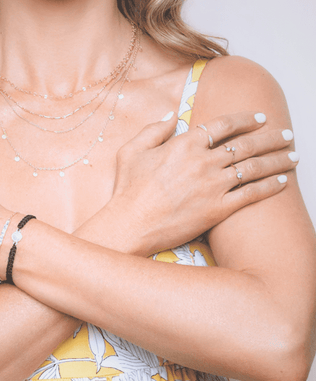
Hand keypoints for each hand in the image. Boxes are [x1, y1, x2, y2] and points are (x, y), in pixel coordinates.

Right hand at [101, 111, 296, 255]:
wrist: (130, 224)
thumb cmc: (128, 189)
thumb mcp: (131, 150)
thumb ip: (154, 129)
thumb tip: (173, 115)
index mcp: (185, 144)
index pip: (224, 124)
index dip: (246, 118)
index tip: (260, 117)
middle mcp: (204, 161)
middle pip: (247, 144)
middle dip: (272, 137)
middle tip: (287, 134)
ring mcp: (213, 185)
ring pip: (254, 167)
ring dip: (278, 160)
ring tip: (294, 155)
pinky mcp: (218, 209)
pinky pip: (251, 194)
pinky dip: (270, 186)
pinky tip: (282, 181)